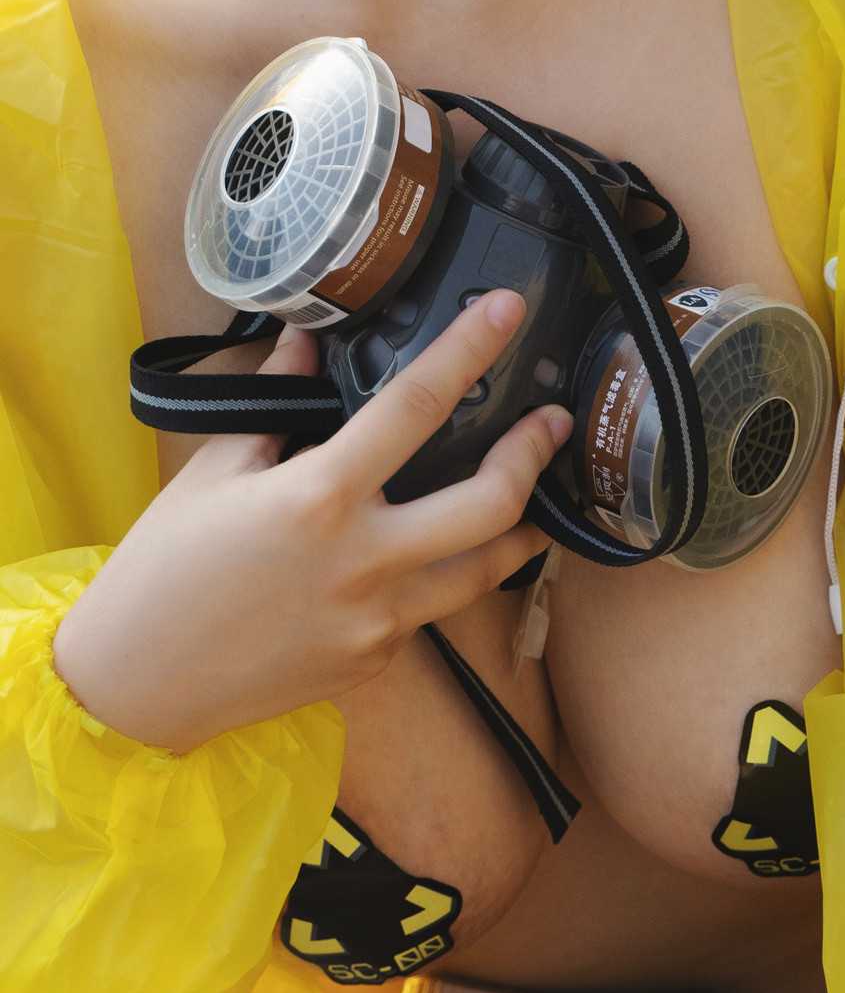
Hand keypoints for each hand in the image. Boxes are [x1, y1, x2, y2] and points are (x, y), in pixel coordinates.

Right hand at [53, 289, 569, 750]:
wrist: (144, 680)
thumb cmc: (167, 568)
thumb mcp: (214, 471)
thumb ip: (274, 403)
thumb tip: (303, 341)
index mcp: (318, 496)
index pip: (414, 407)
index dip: (468, 351)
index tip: (507, 312)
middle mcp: (362, 560)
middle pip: (487, 506)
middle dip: (532, 459)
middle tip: (553, 427)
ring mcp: (376, 620)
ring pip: (481, 574)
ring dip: (519, 536)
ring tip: (535, 509)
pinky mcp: (375, 661)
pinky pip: (425, 613)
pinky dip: (434, 580)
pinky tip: (431, 561)